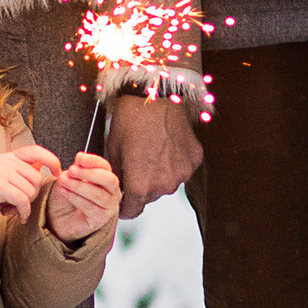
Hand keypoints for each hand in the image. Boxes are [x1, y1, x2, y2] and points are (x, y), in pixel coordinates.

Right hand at [0, 140, 63, 220]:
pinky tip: (20, 216)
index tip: (57, 172)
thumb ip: (26, 168)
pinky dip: (24, 212)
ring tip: (15, 207)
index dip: (51, 160)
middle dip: (34, 194)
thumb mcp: (10, 174)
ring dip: (26, 205)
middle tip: (22, 201)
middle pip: (37, 178)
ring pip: (30, 191)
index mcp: (12, 156)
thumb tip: (46, 164)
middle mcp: (6, 161)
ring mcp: (1, 172)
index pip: (36, 151)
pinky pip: (22, 200)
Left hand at [46, 150, 121, 242]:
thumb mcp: (70, 178)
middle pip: (109, 179)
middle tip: (71, 170)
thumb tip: (80, 159)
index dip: (92, 161)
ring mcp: (109, 207)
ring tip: (63, 181)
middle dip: (89, 173)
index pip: (105, 166)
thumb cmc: (67, 197)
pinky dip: (75, 197)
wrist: (59, 218)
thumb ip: (77, 169)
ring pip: (99, 194)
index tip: (79, 158)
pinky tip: (64, 192)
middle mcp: (112, 192)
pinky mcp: (101, 219)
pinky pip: (90, 207)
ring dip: (78, 186)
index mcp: (106, 178)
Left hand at [108, 92, 203, 218]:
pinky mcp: (194, 160)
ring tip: (152, 152)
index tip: (122, 202)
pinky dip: (174, 162)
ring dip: (159, 175)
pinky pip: (182, 168)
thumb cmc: (130, 120)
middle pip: (150, 197)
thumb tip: (116, 187)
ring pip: (167, 183)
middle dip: (141, 188)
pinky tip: (167, 145)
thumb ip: (115, 175)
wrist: (156, 95)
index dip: (124, 208)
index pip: (131, 211)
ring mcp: (182, 173)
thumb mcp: (112, 150)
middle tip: (135, 167)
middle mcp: (164, 186)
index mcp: (140, 186)